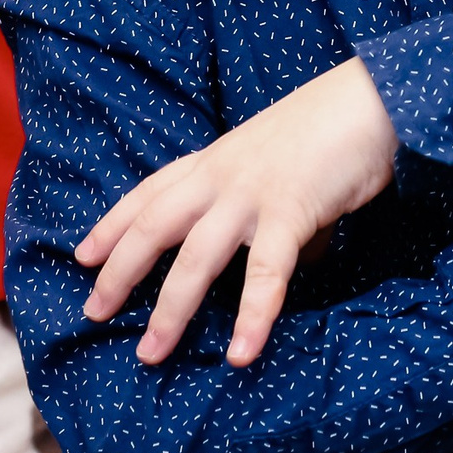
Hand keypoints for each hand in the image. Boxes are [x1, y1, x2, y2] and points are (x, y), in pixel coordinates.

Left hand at [79, 57, 398, 366]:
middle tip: (93, 313)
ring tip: (150, 354)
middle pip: (153, 227)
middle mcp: (221, 176)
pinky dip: (252, 316)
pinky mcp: (290, 213)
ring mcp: (252, 195)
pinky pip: (265, 274)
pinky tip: (240, 354)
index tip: (82, 256)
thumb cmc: (330, 129)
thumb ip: (275, 210)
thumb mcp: (280, 164)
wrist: (370, 99)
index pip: (148, 193)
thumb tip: (299, 257)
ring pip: (195, 259)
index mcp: (215, 160)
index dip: (112, 224)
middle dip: (120, 273)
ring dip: (170, 311)